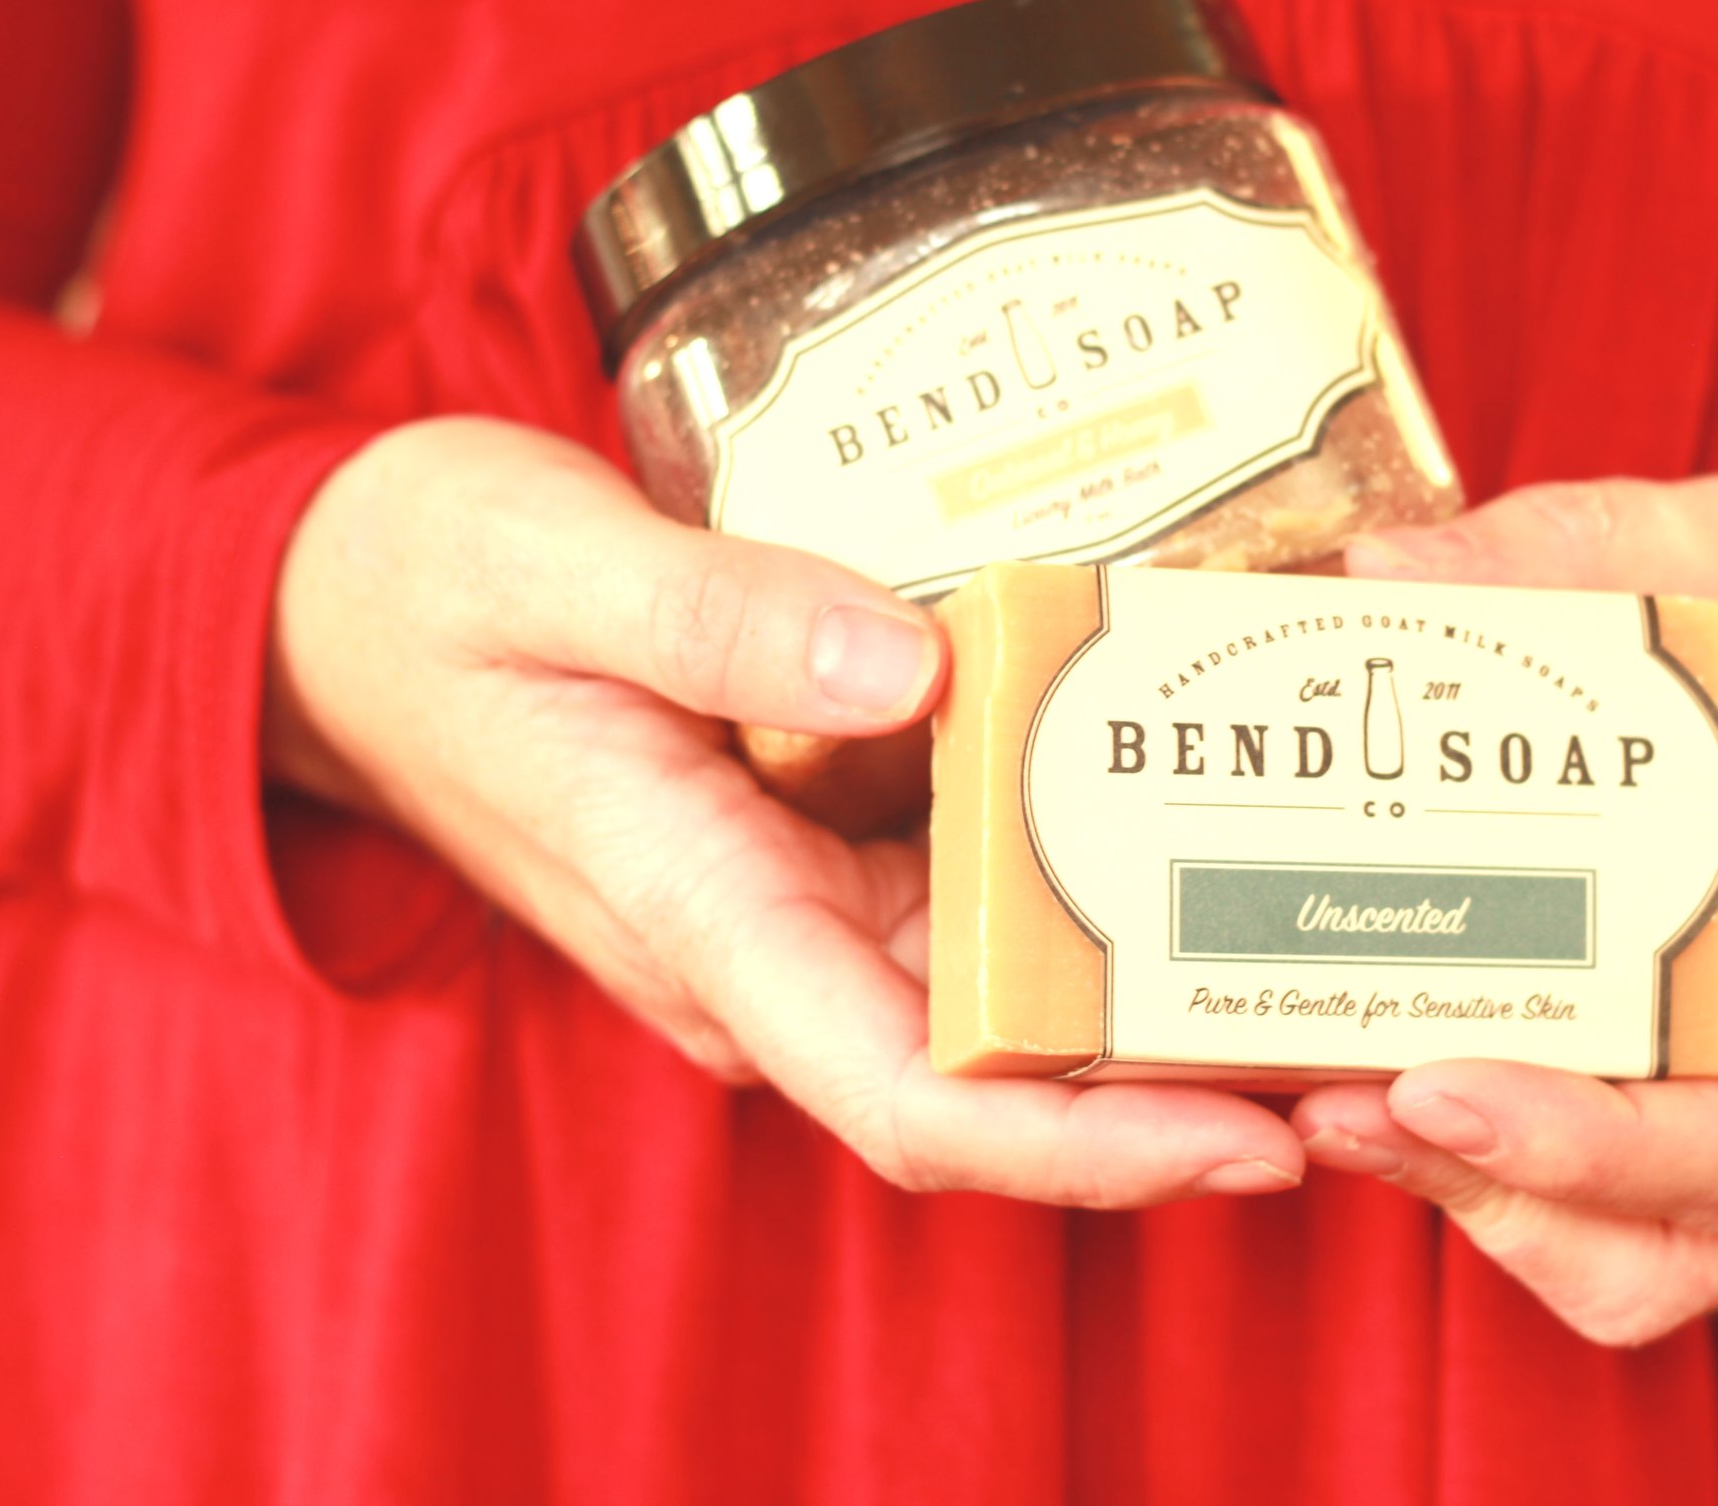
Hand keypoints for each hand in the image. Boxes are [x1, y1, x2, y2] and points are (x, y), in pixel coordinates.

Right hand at [266, 417, 1302, 1204]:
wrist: (335, 607)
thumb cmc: (423, 590)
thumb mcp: (547, 569)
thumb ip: (715, 618)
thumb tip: (913, 665)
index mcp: (701, 917)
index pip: (914, 1100)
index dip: (1090, 1148)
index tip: (1251, 1141)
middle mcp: (769, 951)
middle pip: (1004, 1081)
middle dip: (1186, 1095)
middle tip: (1382, 1043)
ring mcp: (801, 911)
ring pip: (1012, 1006)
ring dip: (1169, 1007)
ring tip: (1347, 955)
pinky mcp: (821, 851)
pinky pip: (981, 905)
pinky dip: (1100, 894)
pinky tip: (1212, 829)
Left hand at [1290, 474, 1717, 1343]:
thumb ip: (1579, 548)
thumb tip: (1377, 571)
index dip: (1603, 1148)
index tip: (1438, 1090)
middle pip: (1689, 1243)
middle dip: (1513, 1204)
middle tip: (1350, 1108)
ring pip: (1639, 1247)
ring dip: (1486, 1203)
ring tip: (1335, 1103)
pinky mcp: (1697, 1064)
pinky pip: (1600, 1174)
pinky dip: (1491, 1155)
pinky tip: (1374, 1061)